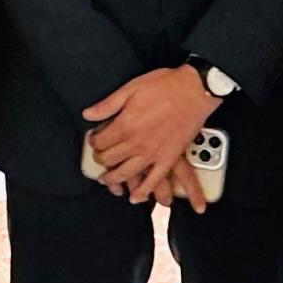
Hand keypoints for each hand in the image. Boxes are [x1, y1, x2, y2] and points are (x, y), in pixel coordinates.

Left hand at [83, 67, 215, 202]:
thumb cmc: (165, 86)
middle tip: (99, 156)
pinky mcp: (169, 159)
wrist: (194, 90)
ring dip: (113, 178)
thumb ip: (108, 105)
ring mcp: (153, 153)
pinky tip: (135, 196)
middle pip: (110, 159)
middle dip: (101, 159)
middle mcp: (137, 143)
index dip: (93, 142)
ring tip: (107, 179)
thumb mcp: (131, 88)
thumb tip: (88, 114)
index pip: (100, 142)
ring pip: (126, 173)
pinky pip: (154, 181)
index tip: (94, 140)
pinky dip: (143, 191)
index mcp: (125, 125)